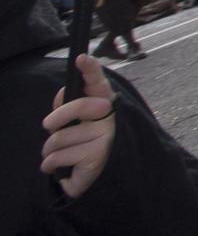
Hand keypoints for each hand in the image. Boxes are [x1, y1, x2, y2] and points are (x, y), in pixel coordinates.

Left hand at [43, 55, 115, 198]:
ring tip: (58, 155)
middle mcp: (111, 117)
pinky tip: (59, 169)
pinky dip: (50, 165)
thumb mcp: (76, 123)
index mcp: (105, 103)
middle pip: (77, 107)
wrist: (97, 177)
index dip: (91, 70)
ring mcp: (106, 137)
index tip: (81, 58)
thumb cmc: (83, 144)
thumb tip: (63, 96)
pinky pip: (57, 157)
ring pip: (59, 138)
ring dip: (49, 150)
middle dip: (56, 119)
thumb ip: (69, 106)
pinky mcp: (96, 157)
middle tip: (49, 127)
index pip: (99, 83)